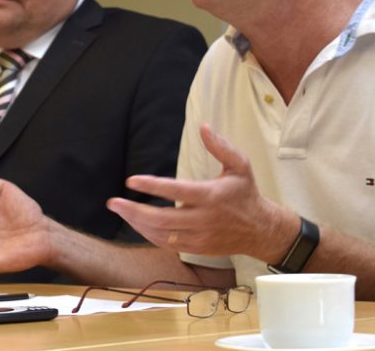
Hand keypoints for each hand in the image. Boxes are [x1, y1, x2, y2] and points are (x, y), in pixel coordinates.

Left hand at [106, 124, 294, 261]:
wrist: (261, 230)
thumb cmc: (246, 193)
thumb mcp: (240, 165)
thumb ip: (220, 146)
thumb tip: (203, 126)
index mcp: (211, 196)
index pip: (177, 190)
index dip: (152, 186)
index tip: (131, 180)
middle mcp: (204, 219)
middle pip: (162, 218)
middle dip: (134, 211)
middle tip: (113, 202)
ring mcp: (199, 237)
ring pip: (162, 234)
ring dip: (137, 223)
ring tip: (120, 210)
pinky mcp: (197, 249)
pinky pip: (168, 244)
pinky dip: (150, 235)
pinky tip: (137, 224)